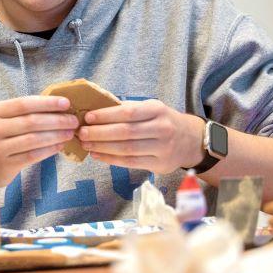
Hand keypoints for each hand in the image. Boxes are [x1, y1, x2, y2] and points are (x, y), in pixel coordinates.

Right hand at [0, 96, 77, 186]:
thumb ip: (19, 115)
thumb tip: (54, 108)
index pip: (24, 104)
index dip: (47, 103)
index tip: (66, 103)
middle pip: (32, 121)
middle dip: (57, 120)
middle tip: (74, 120)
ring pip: (34, 139)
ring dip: (56, 135)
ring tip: (70, 133)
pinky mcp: (5, 165)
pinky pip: (33, 155)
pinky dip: (49, 150)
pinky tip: (59, 146)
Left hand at [79, 100, 203, 172]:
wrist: (191, 140)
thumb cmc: (162, 120)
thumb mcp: (151, 108)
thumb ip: (128, 108)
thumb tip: (95, 109)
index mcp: (157, 110)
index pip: (128, 112)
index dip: (106, 115)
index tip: (88, 117)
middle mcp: (162, 129)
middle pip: (126, 132)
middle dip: (100, 133)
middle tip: (81, 132)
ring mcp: (163, 149)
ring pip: (127, 149)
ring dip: (102, 147)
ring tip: (86, 144)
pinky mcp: (160, 165)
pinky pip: (131, 163)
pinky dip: (111, 159)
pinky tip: (97, 155)